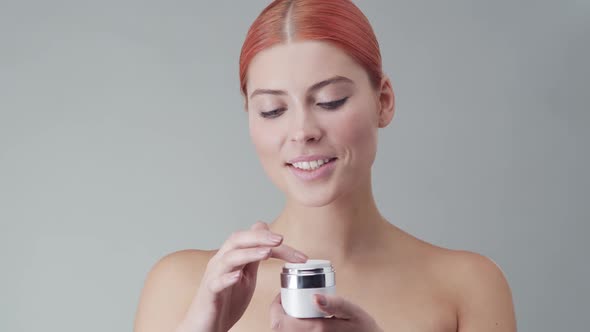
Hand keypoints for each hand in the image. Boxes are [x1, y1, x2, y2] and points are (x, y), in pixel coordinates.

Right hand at [178, 222, 307, 331]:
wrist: (206, 325)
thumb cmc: (225, 300)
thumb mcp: (246, 276)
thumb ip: (255, 256)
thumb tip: (266, 234)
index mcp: (232, 257)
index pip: (252, 239)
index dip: (274, 241)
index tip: (298, 253)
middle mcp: (221, 262)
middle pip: (237, 240)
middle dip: (259, 237)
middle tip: (280, 239)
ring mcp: (213, 277)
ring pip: (227, 259)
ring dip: (248, 253)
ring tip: (266, 253)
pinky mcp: (208, 294)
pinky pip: (215, 284)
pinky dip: (226, 278)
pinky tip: (237, 277)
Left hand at [269, 293, 383, 331]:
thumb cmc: (364, 328)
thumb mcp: (353, 312)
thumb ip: (335, 303)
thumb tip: (314, 297)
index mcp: (317, 330)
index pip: (280, 322)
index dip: (275, 307)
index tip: (282, 295)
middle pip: (279, 329)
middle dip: (278, 314)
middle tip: (286, 301)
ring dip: (284, 323)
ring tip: (293, 310)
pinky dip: (292, 329)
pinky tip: (301, 322)